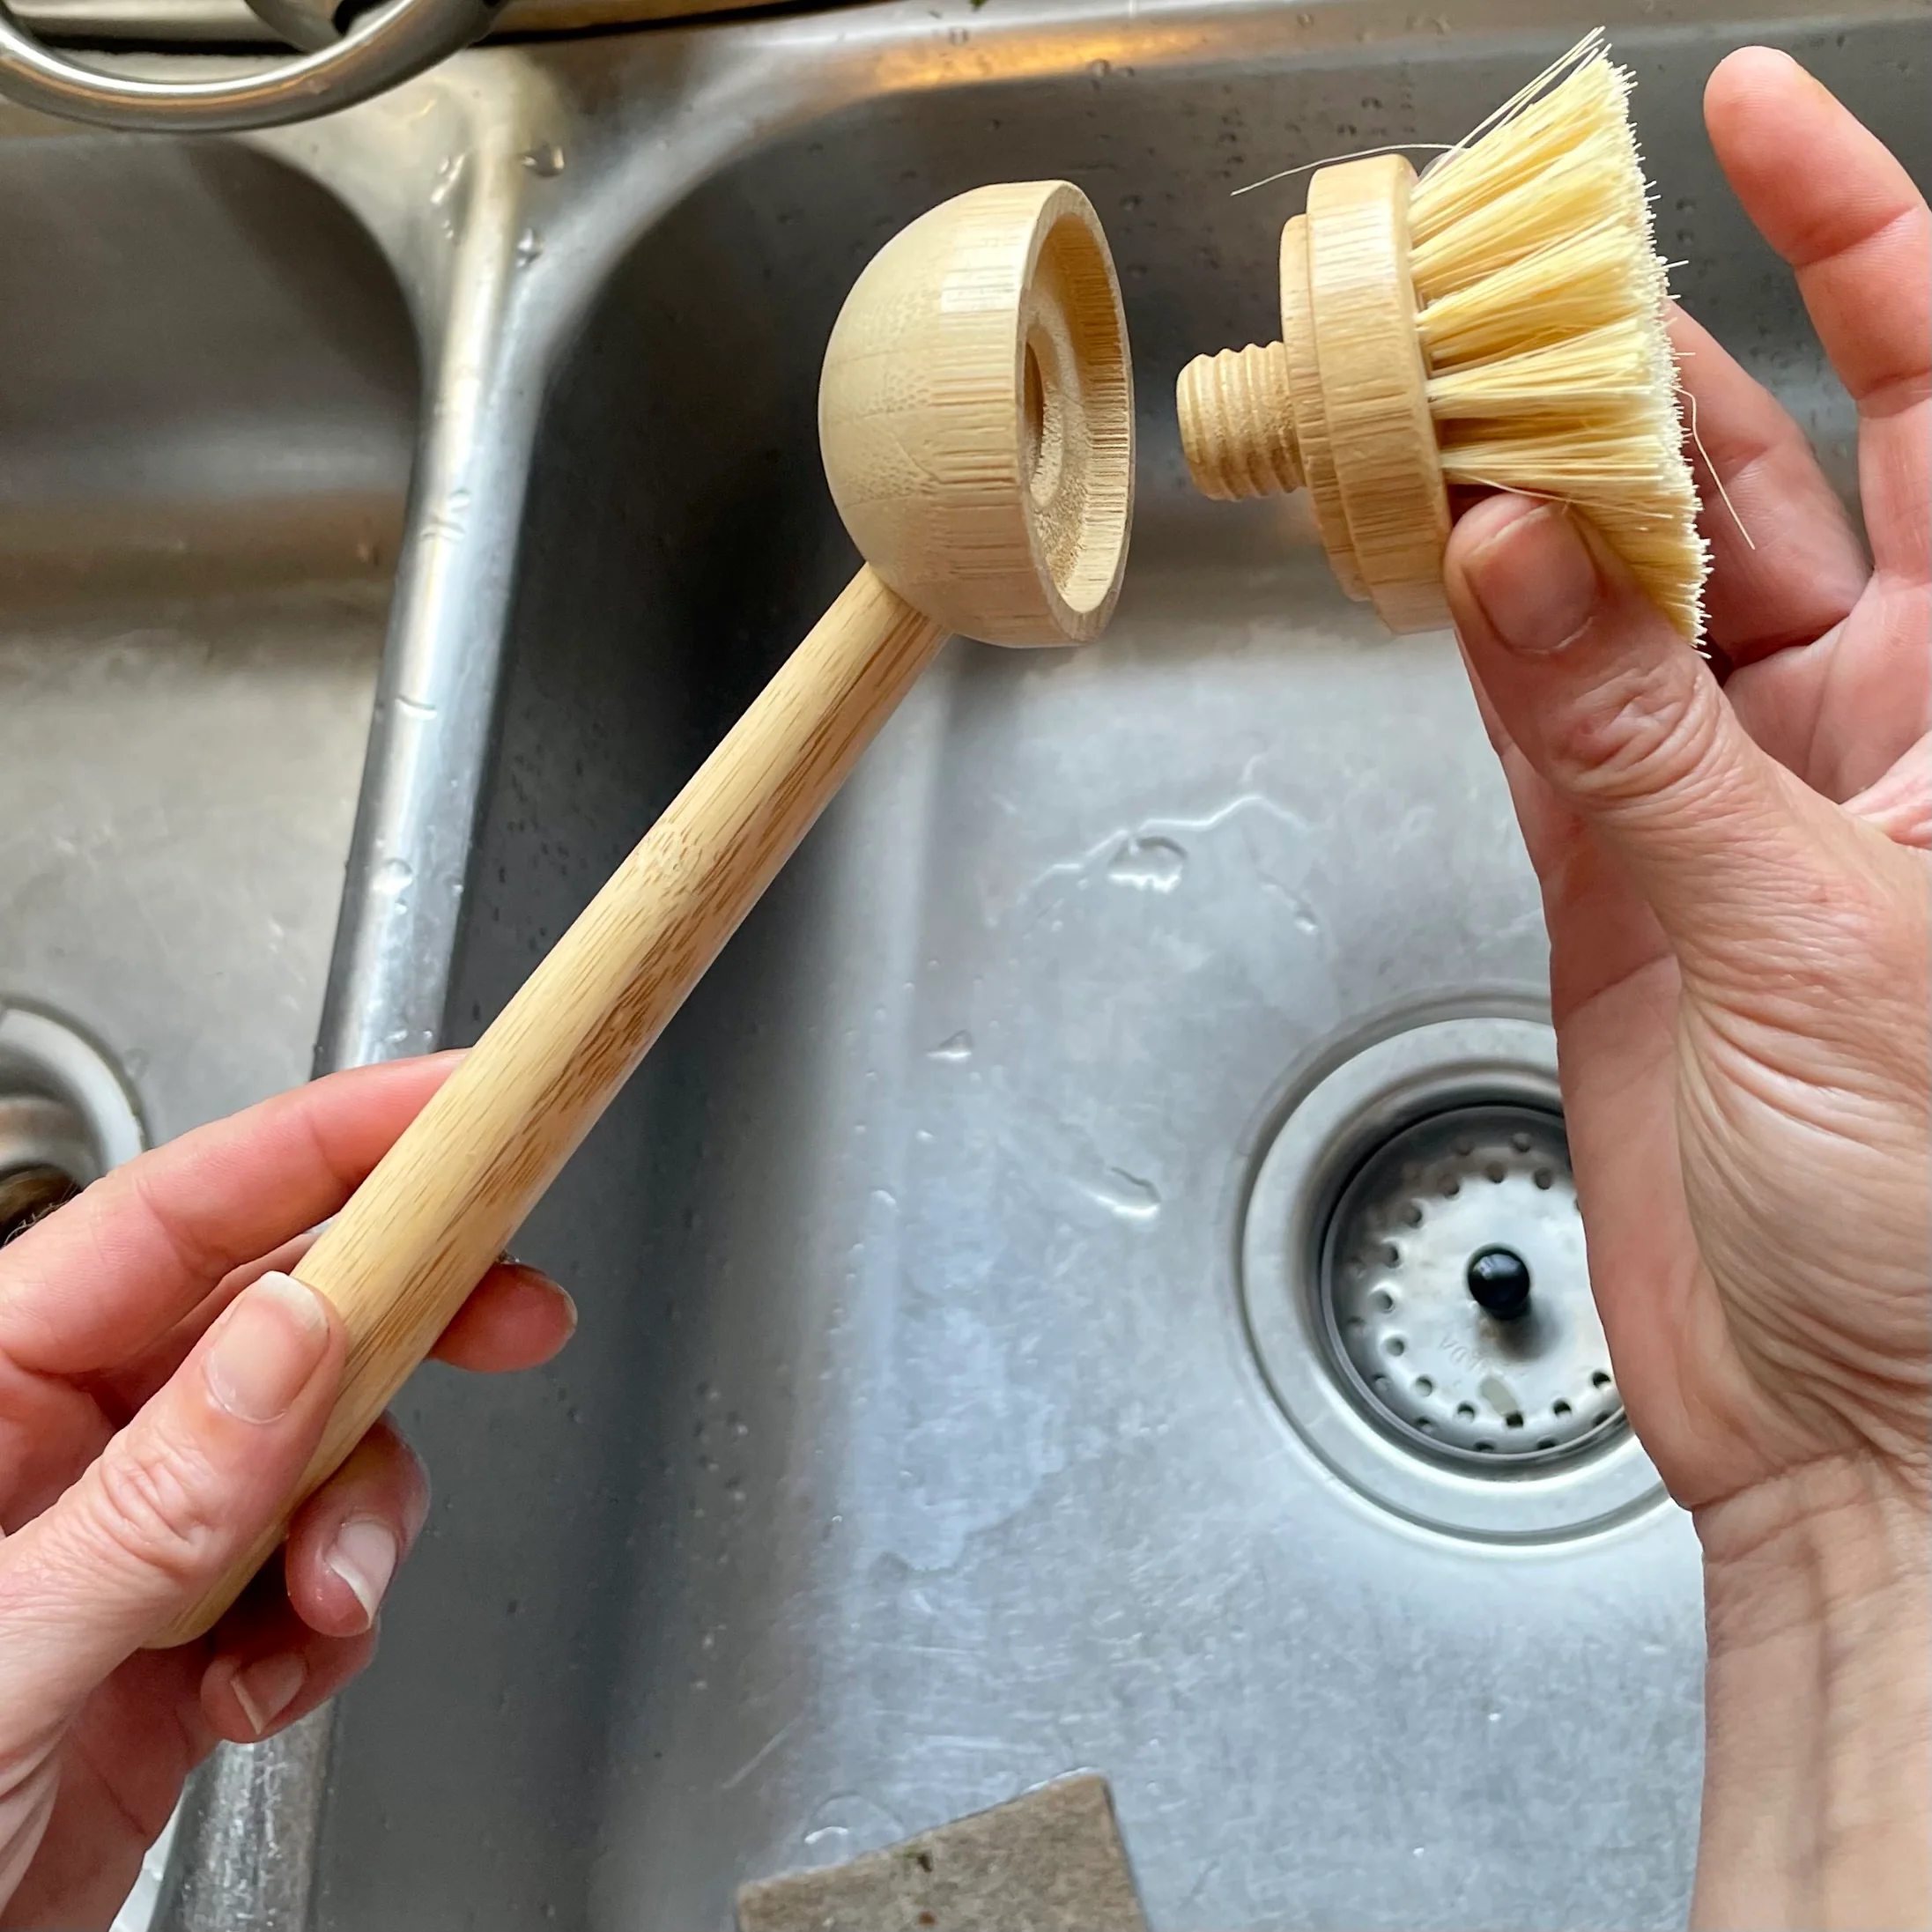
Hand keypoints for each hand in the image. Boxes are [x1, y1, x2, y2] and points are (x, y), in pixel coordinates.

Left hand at [0, 1055, 574, 1928]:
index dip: (336, 1140)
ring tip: (325, 1607)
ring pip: (324, 1450)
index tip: (458, 1110)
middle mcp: (73, 1436)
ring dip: (360, 1525)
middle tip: (515, 1312)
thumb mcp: (7, 1644)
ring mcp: (139, 1528)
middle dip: (408, 1321)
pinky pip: (316, 1570)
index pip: (188, 1208)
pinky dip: (329, 1622)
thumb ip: (159, 1488)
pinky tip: (265, 1684)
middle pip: (285, 1309)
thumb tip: (292, 1335)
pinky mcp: (188, 1626)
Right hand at [1442, 48, 1927, 1930]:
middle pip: (1762, 479)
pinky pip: (1547, 713)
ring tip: (1444, 408)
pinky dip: (1488, 642)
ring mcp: (1734, 797)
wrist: (1844, 1420)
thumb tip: (1521, 557)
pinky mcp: (1625, 875)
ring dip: (1539, 502)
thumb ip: (1639, 741)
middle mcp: (1876, 729)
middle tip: (1520, 281)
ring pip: (1628, 589)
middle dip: (1648, 365)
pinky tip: (1438, 564)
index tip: (1751, 121)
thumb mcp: (1808, 939)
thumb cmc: (1923, 1220)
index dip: (1862, 245)